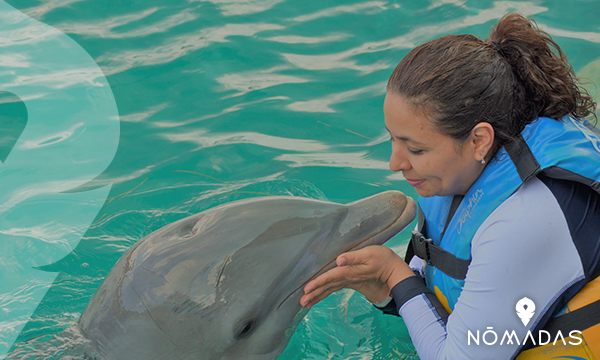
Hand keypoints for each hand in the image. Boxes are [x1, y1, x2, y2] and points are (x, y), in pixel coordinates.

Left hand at [300, 245, 414, 308]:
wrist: (393, 270)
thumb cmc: (382, 259)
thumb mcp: (369, 254)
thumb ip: (353, 257)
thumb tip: (339, 260)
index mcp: (349, 272)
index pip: (330, 277)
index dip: (318, 282)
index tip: (306, 289)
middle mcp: (347, 278)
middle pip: (327, 287)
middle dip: (314, 294)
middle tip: (301, 303)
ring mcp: (349, 281)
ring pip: (330, 289)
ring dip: (317, 296)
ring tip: (305, 303)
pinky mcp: (350, 280)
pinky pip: (334, 288)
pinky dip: (325, 292)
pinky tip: (318, 295)